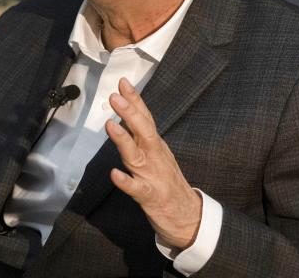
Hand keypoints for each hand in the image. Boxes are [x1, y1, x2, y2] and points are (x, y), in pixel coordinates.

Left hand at [106, 78, 201, 249]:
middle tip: (115, 97)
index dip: (135, 100)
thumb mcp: (157, 153)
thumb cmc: (167, 181)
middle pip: (143, 130)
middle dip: (130, 112)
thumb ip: (141, 135)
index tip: (123, 82)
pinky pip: (136, 189)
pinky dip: (126, 181)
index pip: (145, 118)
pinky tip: (115, 175)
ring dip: (123, 140)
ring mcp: (152, 175)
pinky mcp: (150, 196)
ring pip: (137, 156)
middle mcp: (154, 156)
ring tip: (111, 126)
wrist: (188, 216)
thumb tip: (126, 113)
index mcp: (155, 145)